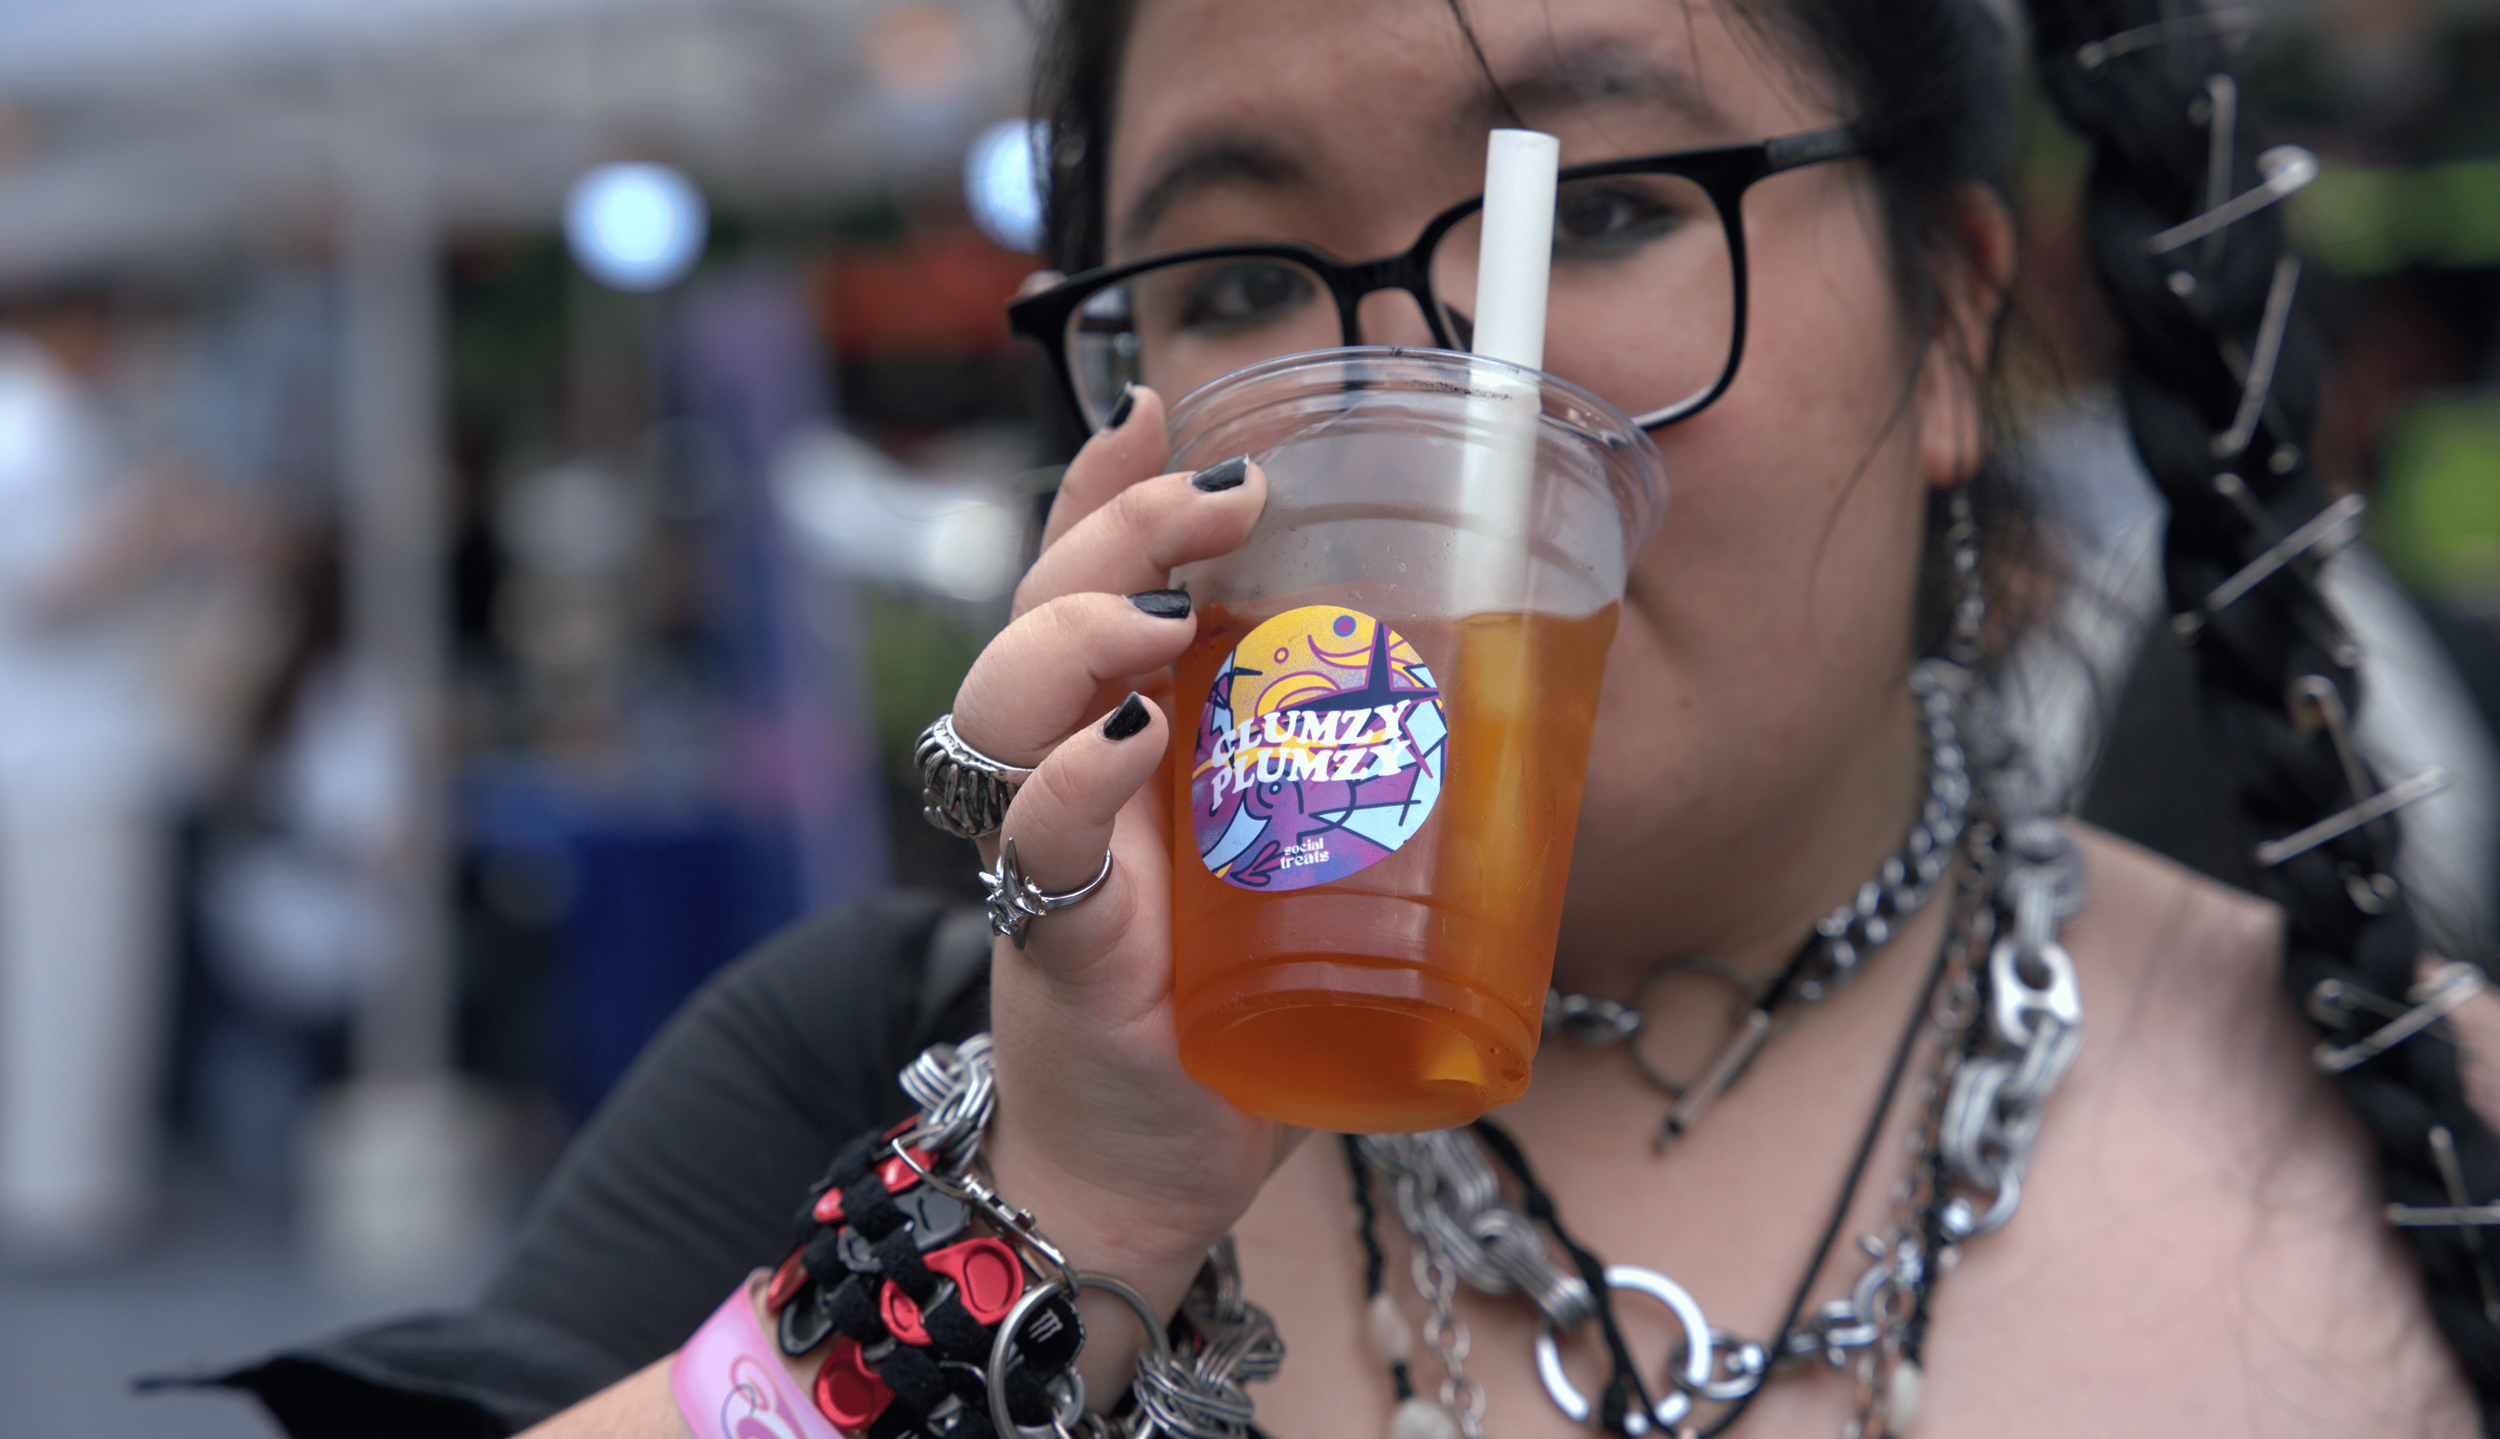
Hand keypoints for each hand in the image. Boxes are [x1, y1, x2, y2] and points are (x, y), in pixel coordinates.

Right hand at [945, 389, 1292, 1323]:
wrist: (1146, 1168)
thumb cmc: (1220, 1007)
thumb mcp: (1276, 864)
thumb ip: (1321, 777)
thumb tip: (1446, 681)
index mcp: (1118, 735)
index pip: (1081, 577)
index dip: (1102, 483)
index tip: (1155, 401)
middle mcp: (1063, 774)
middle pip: (1043, 604)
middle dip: (1119, 523)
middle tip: (1227, 491)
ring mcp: (1042, 851)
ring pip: (1008, 695)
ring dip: (1080, 626)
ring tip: (1161, 610)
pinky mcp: (1053, 937)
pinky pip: (1035, 837)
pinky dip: (1075, 780)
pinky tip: (1130, 742)